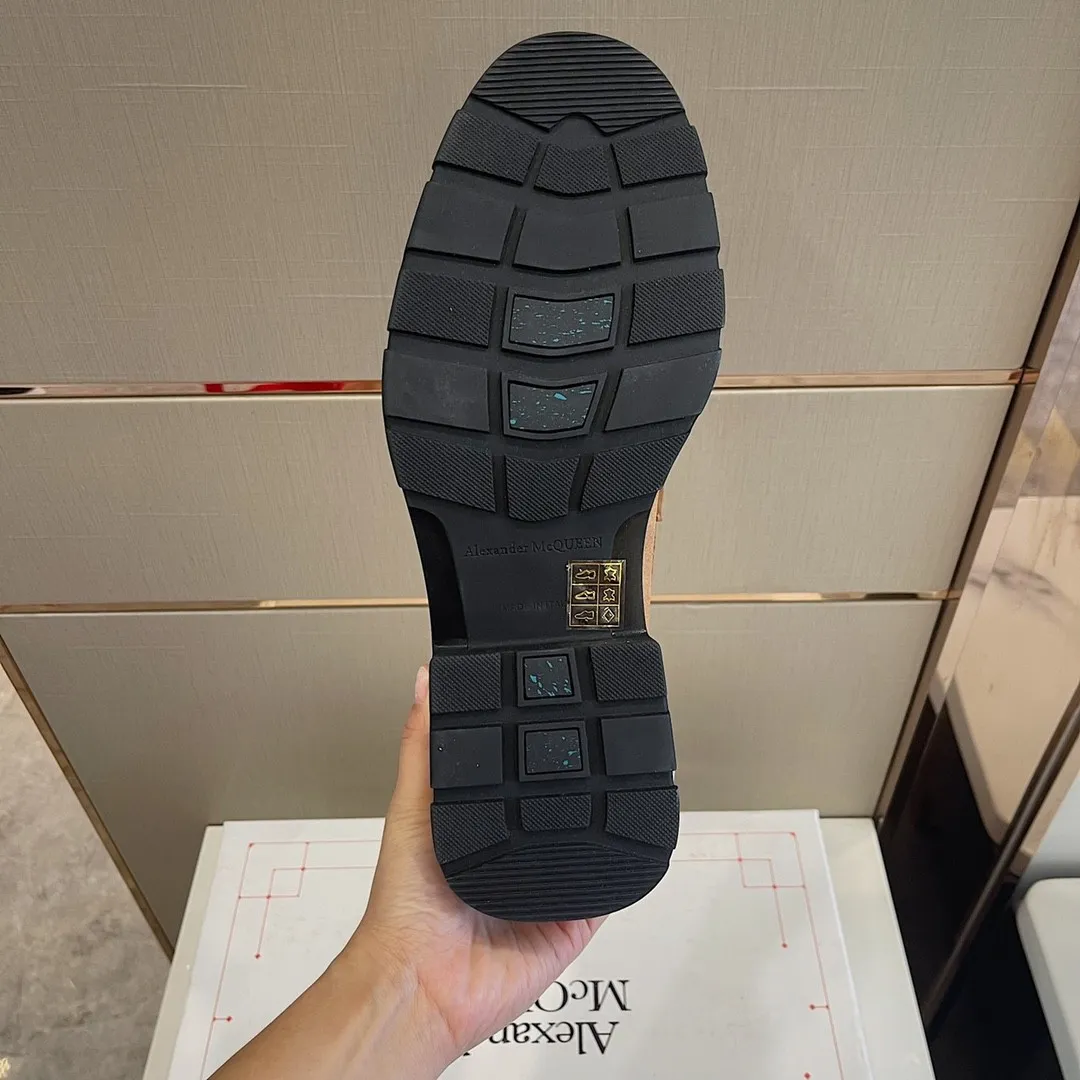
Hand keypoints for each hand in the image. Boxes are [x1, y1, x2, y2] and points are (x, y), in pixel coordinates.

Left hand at [347, 665, 603, 1068]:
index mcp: (482, 827)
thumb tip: (424, 680)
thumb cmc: (404, 906)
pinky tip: (629, 838)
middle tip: (598, 742)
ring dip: (603, 821)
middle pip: (559, 810)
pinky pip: (607, 892)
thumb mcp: (412, 807)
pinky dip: (619, 868)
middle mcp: (516, 855)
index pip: (520, 779)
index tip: (554, 716)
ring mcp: (547, 888)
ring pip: (588, 844)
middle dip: (579, 783)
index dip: (538, 751)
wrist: (422, 983)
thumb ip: (424, 746)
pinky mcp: (573, 921)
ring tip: (621, 780)